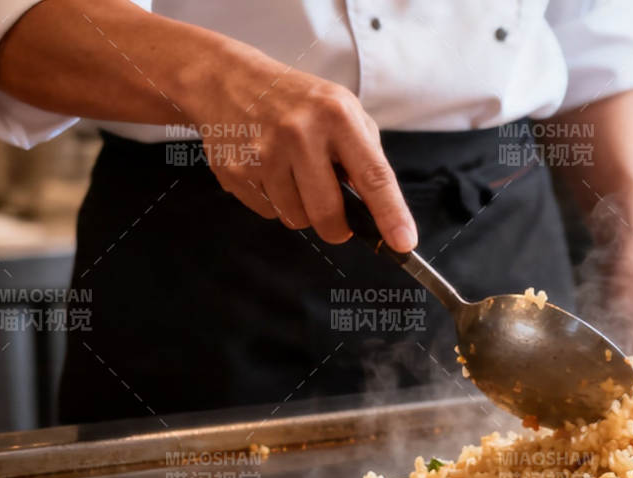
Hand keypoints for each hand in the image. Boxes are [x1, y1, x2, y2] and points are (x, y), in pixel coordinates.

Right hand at [187, 62, 416, 250]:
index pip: (372, 175)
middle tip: (337, 217)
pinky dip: (275, 200)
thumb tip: (381, 208)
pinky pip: (268, 212)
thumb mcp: (342, 109)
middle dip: (337, 228)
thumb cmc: (297, 100)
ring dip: (302, 209)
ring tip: (293, 174)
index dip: (391, 214)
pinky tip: (268, 170)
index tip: (404, 243)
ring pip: (296, 219)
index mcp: (336, 115)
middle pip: (329, 214)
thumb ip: (365, 154)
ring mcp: (263, 153)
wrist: (227, 79)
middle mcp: (299, 133)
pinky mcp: (235, 171)